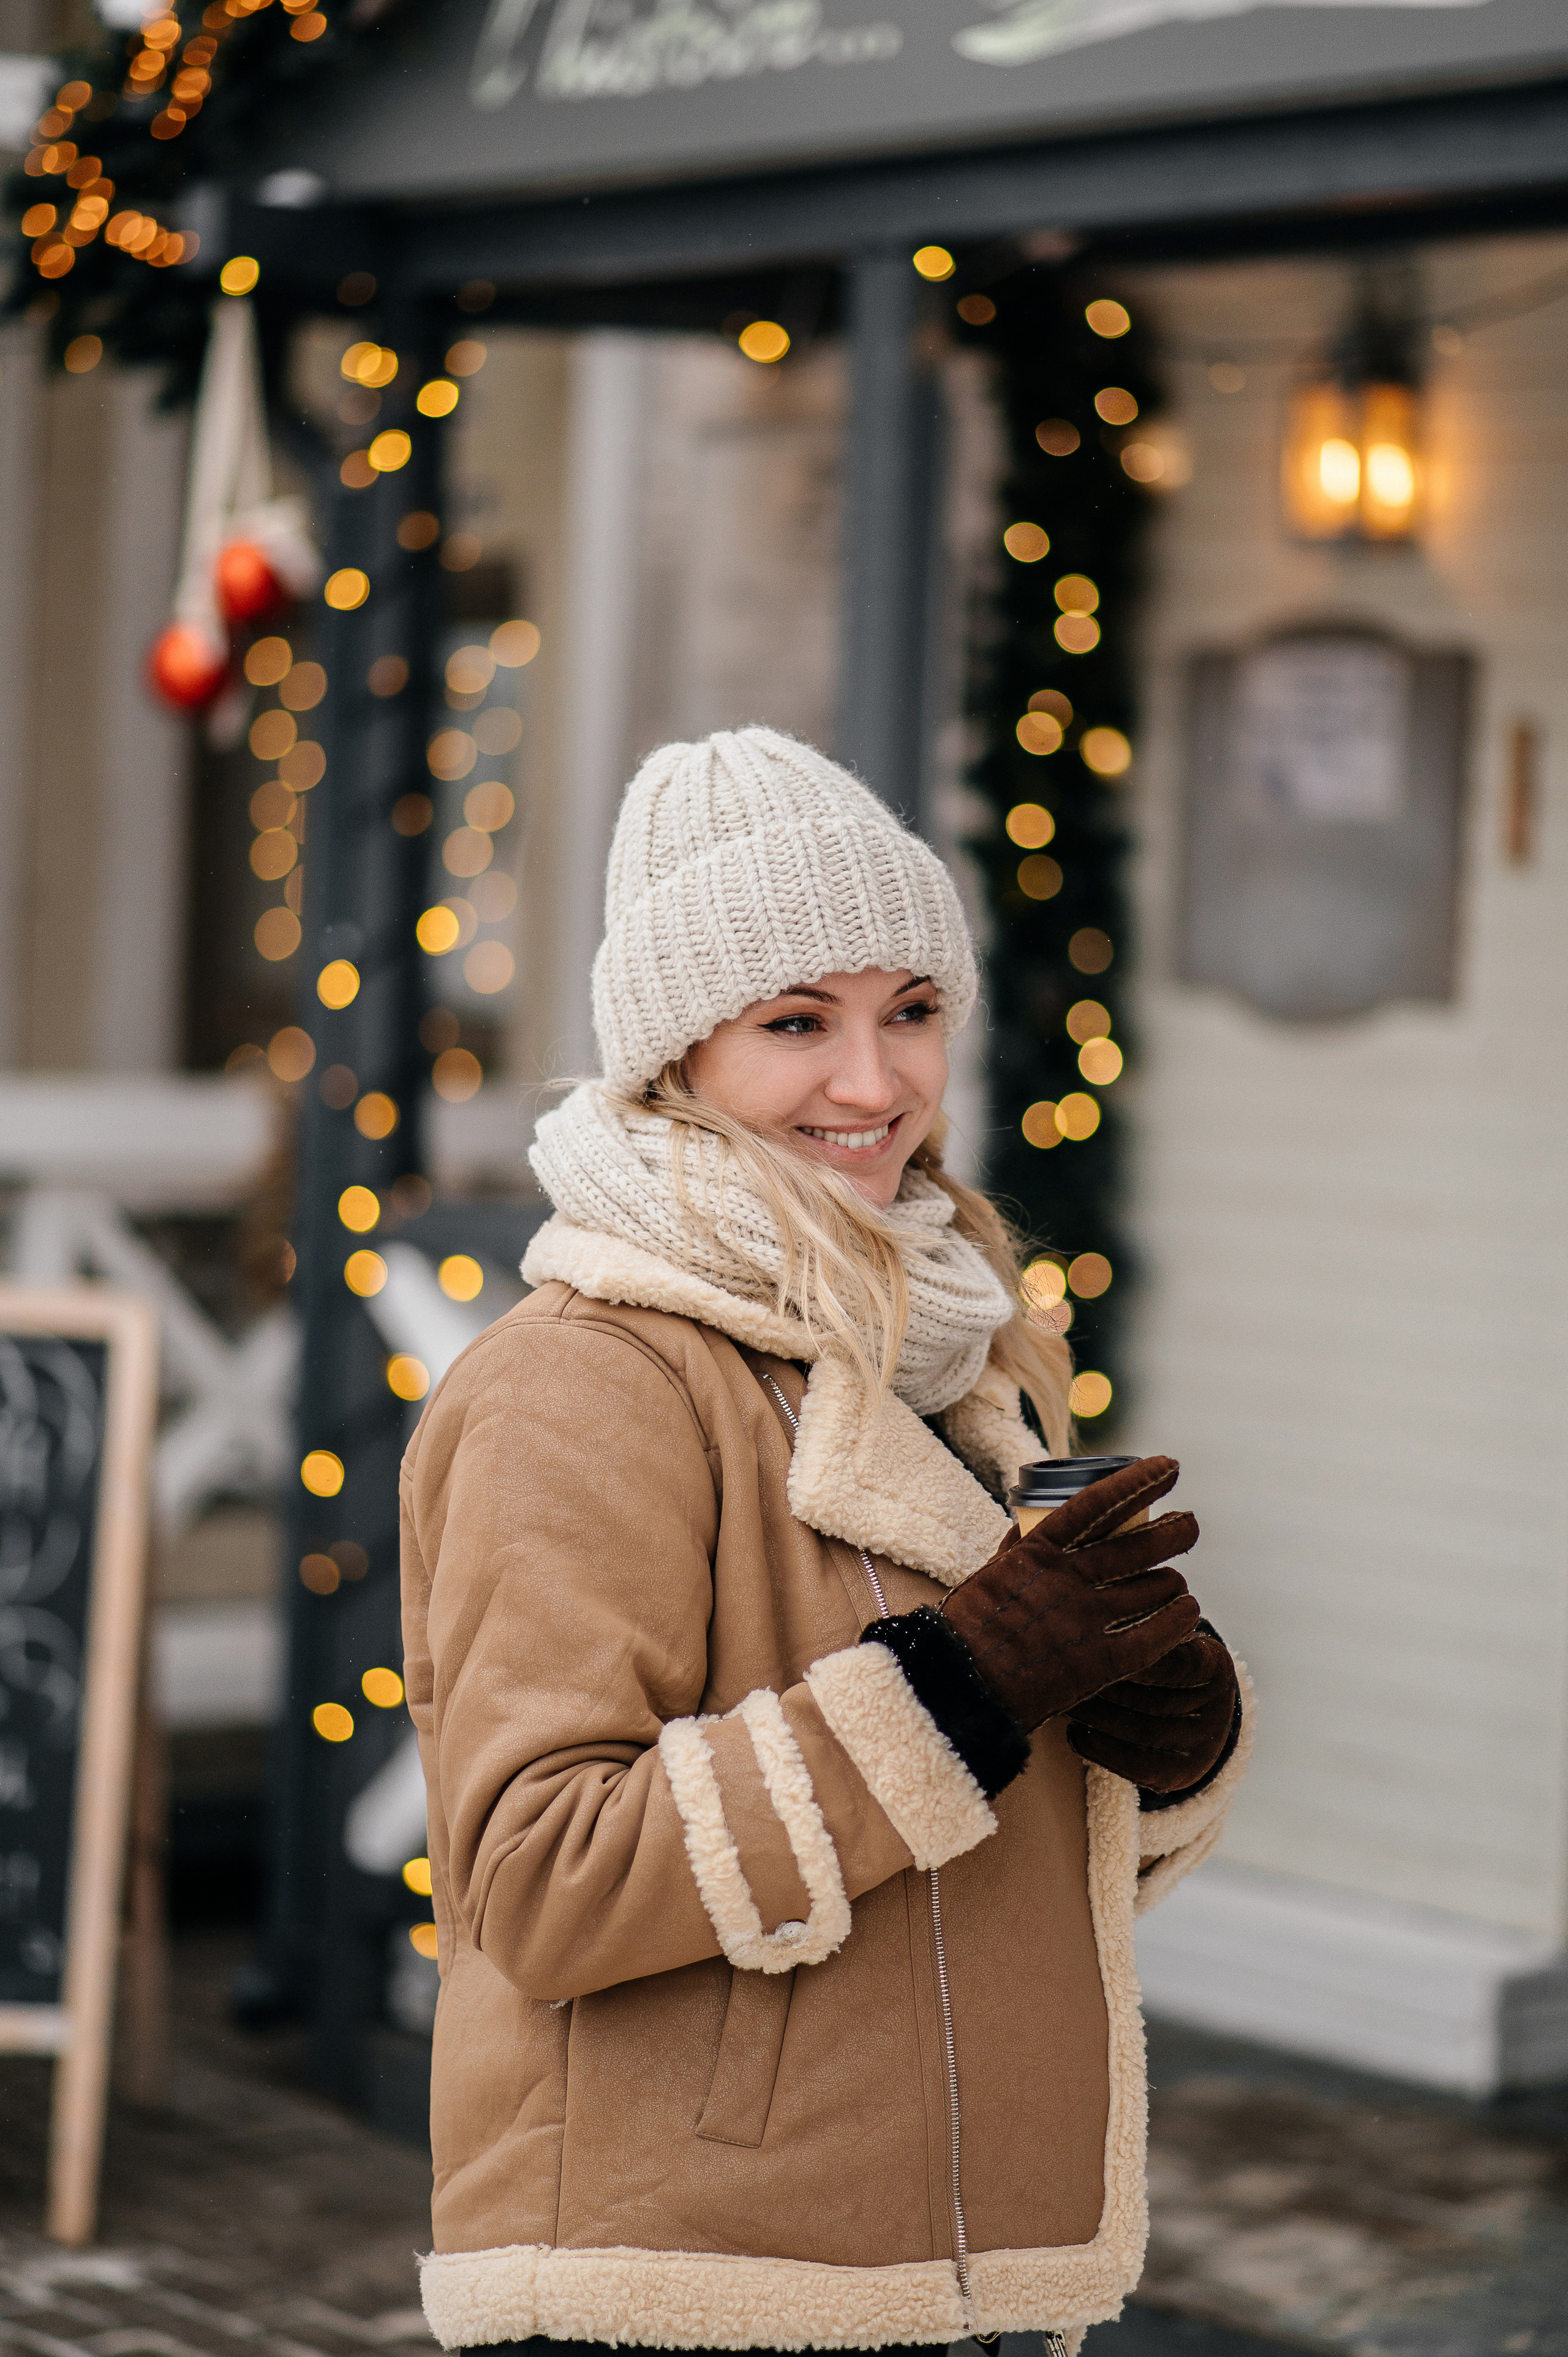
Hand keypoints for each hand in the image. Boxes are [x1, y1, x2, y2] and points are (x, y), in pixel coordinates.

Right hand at [938, 1455, 1199, 1733]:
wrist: (962, 1687)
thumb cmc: (969, 1630)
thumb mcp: (990, 1572)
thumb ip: (1019, 1546)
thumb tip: (1032, 1519)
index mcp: (1038, 1551)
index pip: (1098, 1503)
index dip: (1137, 1481)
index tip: (1168, 1467)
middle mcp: (1068, 1578)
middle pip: (1138, 1545)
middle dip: (1173, 1531)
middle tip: (1189, 1525)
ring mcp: (1087, 1619)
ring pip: (1153, 1588)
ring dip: (1173, 1582)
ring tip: (1177, 1584)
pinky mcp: (1101, 1662)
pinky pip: (1157, 1635)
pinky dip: (1179, 1620)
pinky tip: (1188, 1613)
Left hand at [1068, 1620, 1238, 1793]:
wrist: (1191, 1707)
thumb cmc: (1155, 1649)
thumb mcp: (1160, 1623)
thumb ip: (1134, 1606)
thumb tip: (1085, 1577)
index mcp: (1213, 1663)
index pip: (1176, 1662)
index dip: (1135, 1657)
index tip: (1091, 1642)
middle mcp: (1217, 1707)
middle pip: (1155, 1699)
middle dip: (1105, 1684)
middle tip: (1059, 1669)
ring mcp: (1204, 1744)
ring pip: (1142, 1731)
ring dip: (1097, 1716)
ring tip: (1059, 1699)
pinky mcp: (1184, 1775)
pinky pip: (1138, 1766)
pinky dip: (1102, 1751)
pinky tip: (1074, 1735)